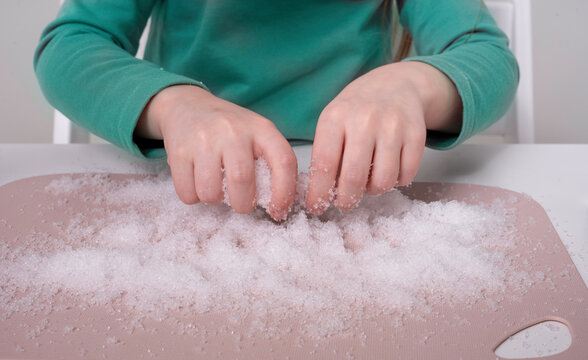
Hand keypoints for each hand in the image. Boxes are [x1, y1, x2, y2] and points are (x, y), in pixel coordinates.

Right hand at [135, 85, 296, 219]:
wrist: (187, 106)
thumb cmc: (229, 129)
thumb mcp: (256, 134)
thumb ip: (270, 162)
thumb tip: (278, 205)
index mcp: (261, 128)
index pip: (284, 162)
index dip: (284, 193)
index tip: (278, 211)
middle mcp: (233, 130)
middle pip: (242, 181)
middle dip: (243, 204)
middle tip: (240, 203)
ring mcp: (203, 139)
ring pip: (211, 193)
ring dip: (215, 201)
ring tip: (216, 187)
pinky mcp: (178, 151)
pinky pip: (187, 193)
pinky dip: (193, 196)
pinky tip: (197, 181)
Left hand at [306, 61, 461, 213]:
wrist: (395, 85)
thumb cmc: (356, 110)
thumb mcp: (332, 121)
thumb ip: (325, 154)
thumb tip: (320, 195)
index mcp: (336, 117)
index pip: (324, 164)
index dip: (319, 192)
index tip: (317, 208)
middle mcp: (364, 120)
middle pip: (353, 178)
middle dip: (346, 200)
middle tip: (345, 202)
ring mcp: (393, 126)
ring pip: (383, 181)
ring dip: (373, 190)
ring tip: (368, 181)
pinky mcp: (416, 134)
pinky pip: (406, 175)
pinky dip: (396, 181)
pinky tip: (388, 169)